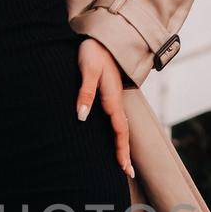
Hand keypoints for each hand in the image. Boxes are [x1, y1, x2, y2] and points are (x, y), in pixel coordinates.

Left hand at [76, 38, 134, 179]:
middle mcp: (116, 101)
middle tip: (128, 174)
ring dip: (123, 146)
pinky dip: (118, 134)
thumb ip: (85, 92)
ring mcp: (114, 99)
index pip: (119, 129)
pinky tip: (116, 140)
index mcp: (112, 98)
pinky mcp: (110, 95)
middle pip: (123, 132)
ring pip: (121, 127)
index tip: (124, 167)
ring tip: (124, 164)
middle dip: (125, 153)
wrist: (103, 37)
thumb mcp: (87, 70)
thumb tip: (82, 116)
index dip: (121, 149)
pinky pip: (116, 120)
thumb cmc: (93, 52)